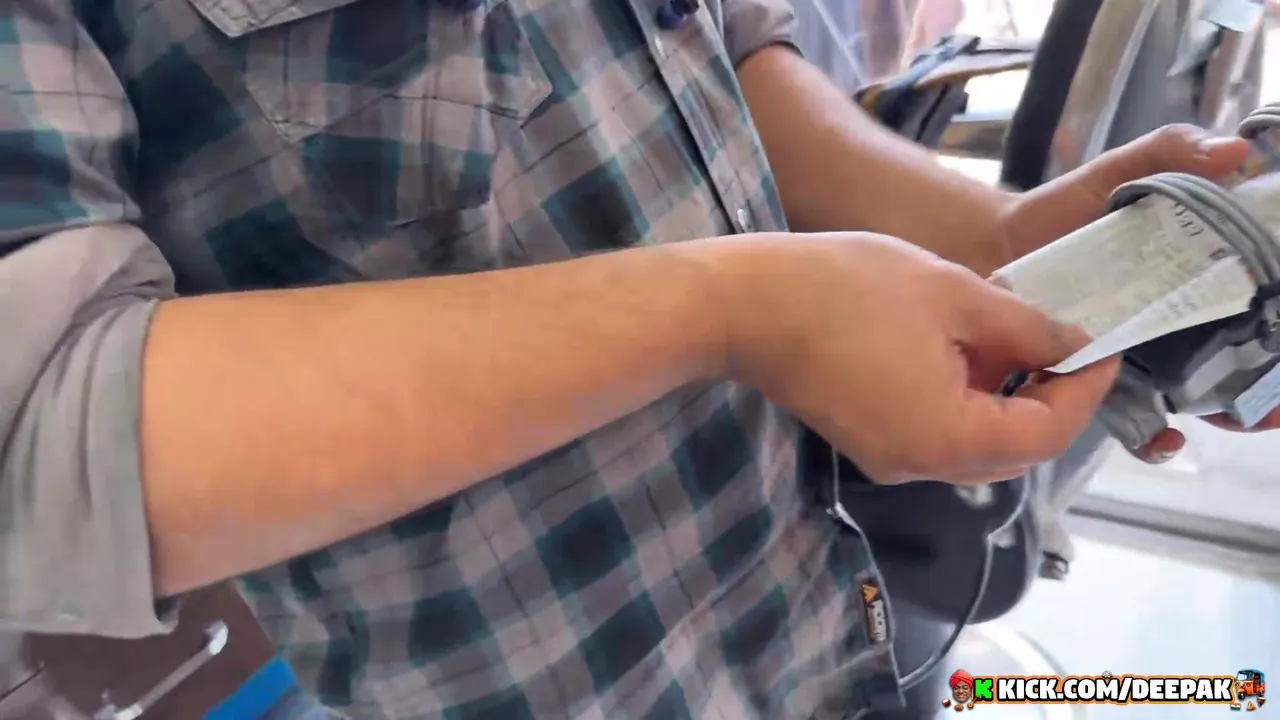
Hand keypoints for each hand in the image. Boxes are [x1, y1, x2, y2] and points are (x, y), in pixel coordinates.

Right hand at [707, 231, 1118, 484]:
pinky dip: (966, 397)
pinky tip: (964, 346)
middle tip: (1071, 342)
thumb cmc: (844, 290)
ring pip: (974, 440)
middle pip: (1013, 449)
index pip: (1046, 433)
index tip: (1106, 344)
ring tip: (1017, 333)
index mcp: (948, 438)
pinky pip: (936, 430)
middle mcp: (921, 465)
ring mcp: (888, 457)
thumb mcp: (952, 295)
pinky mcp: (866, 438)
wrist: (745, 303)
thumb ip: (1026, 327)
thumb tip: (1074, 344)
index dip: (1085, 389)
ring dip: (1006, 395)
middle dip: (1050, 398)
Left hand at [993, 124, 1279, 462]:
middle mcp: (1183, 323)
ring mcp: (1146, 355)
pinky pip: (1135, 418)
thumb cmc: (1069, 208)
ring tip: (1243, 418)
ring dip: (1229, 413)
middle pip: (1244, 362)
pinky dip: (1154, 437)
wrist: (999, 245)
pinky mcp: (1104, 379)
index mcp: (1202, 276)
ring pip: (1200, 395)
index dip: (1279, 335)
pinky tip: (1168, 441)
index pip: (1261, 310)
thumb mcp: (1123, 172)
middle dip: (1269, 389)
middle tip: (1279, 403)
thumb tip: (1237, 150)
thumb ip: (1174, 152)